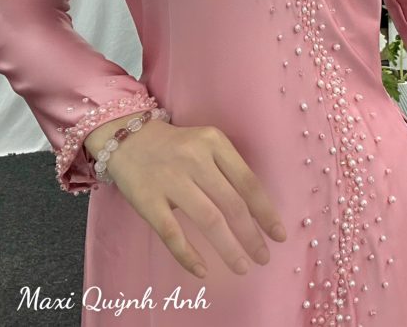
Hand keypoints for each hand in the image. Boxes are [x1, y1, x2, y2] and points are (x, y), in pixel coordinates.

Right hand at [84, 118, 286, 278]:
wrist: (128, 137)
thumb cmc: (176, 146)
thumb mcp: (206, 143)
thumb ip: (227, 169)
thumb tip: (255, 213)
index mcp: (214, 142)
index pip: (247, 181)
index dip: (265, 212)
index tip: (278, 234)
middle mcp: (194, 158)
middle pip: (232, 203)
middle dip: (252, 235)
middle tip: (263, 257)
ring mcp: (170, 179)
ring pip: (208, 220)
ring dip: (229, 248)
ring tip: (243, 266)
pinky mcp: (148, 199)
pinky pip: (172, 233)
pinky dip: (188, 255)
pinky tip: (202, 270)